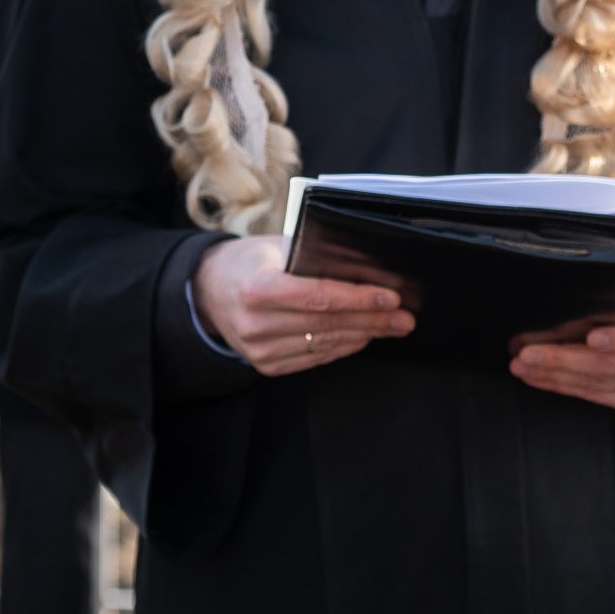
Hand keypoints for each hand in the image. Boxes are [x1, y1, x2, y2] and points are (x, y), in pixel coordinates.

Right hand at [191, 235, 414, 377]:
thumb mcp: (275, 247)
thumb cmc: (249, 263)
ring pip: (324, 343)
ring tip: (393, 326)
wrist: (209, 293)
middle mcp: (255, 323)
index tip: (390, 297)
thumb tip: (366, 268)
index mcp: (256, 288)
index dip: (358, 298)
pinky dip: (343, 347)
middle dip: (372, 320)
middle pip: (327, 323)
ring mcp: (259, 350)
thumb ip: (313, 257)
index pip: (317, 296)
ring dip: (364, 335)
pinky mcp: (266, 365)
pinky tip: (363, 337)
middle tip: (405, 317)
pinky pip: (314, 358)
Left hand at [509, 285, 614, 411]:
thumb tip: (556, 314)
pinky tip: (541, 378)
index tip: (589, 336)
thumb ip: (611, 305)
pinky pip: (599, 397)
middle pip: (612, 364)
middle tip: (526, 353)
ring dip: (556, 376)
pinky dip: (565, 387)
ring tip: (523, 366)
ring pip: (600, 384)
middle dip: (563, 359)